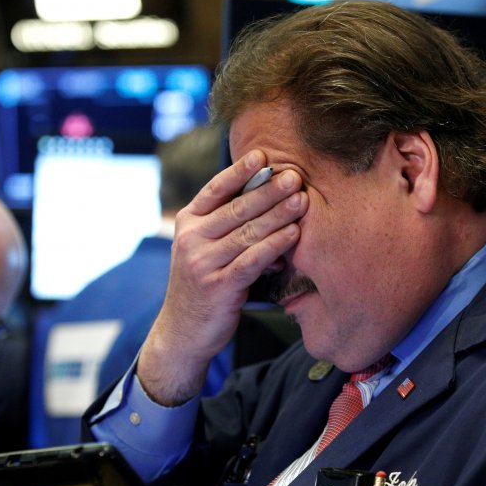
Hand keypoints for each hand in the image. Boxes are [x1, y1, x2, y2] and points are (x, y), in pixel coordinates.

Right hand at [137, 149, 307, 404]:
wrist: (183, 331)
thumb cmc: (204, 283)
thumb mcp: (205, 248)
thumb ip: (227, 225)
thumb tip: (270, 197)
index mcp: (187, 223)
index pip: (215, 189)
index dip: (239, 171)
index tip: (262, 154)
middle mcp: (191, 239)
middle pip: (236, 208)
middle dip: (268, 190)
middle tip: (294, 176)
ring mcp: (203, 263)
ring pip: (247, 232)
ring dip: (278, 214)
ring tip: (302, 199)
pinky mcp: (219, 286)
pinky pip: (253, 260)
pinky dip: (275, 245)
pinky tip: (294, 233)